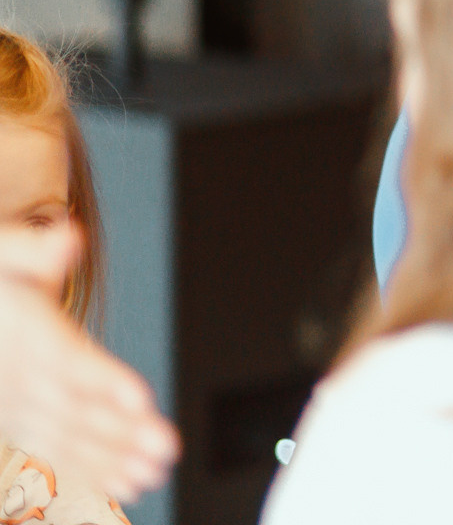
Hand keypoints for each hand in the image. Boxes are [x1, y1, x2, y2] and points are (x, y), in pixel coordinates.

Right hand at [0, 229, 177, 500]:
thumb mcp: (3, 256)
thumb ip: (34, 251)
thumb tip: (68, 237)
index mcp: (27, 335)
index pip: (69, 361)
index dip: (105, 381)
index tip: (141, 397)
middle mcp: (24, 378)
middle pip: (78, 409)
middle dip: (123, 431)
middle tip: (166, 448)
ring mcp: (22, 407)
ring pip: (71, 438)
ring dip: (115, 459)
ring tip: (156, 472)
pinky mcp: (24, 424)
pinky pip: (58, 453)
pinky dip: (93, 472)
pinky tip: (130, 485)